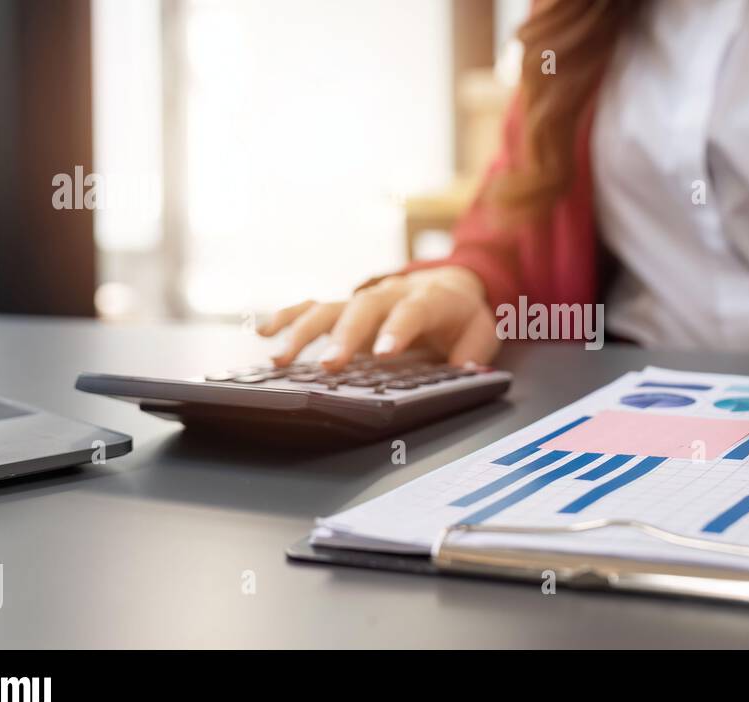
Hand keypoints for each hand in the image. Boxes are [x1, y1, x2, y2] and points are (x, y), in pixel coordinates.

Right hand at [258, 266, 498, 369]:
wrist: (451, 284)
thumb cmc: (463, 316)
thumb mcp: (483, 331)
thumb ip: (474, 350)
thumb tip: (468, 371)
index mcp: (429, 299)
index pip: (412, 311)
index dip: (397, 330)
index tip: (383, 354)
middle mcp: (390, 294)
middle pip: (364, 310)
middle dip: (344, 336)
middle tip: (328, 365)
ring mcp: (364, 299)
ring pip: (331, 308)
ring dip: (304, 332)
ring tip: (281, 359)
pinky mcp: (346, 307)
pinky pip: (313, 307)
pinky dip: (288, 317)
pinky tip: (265, 334)